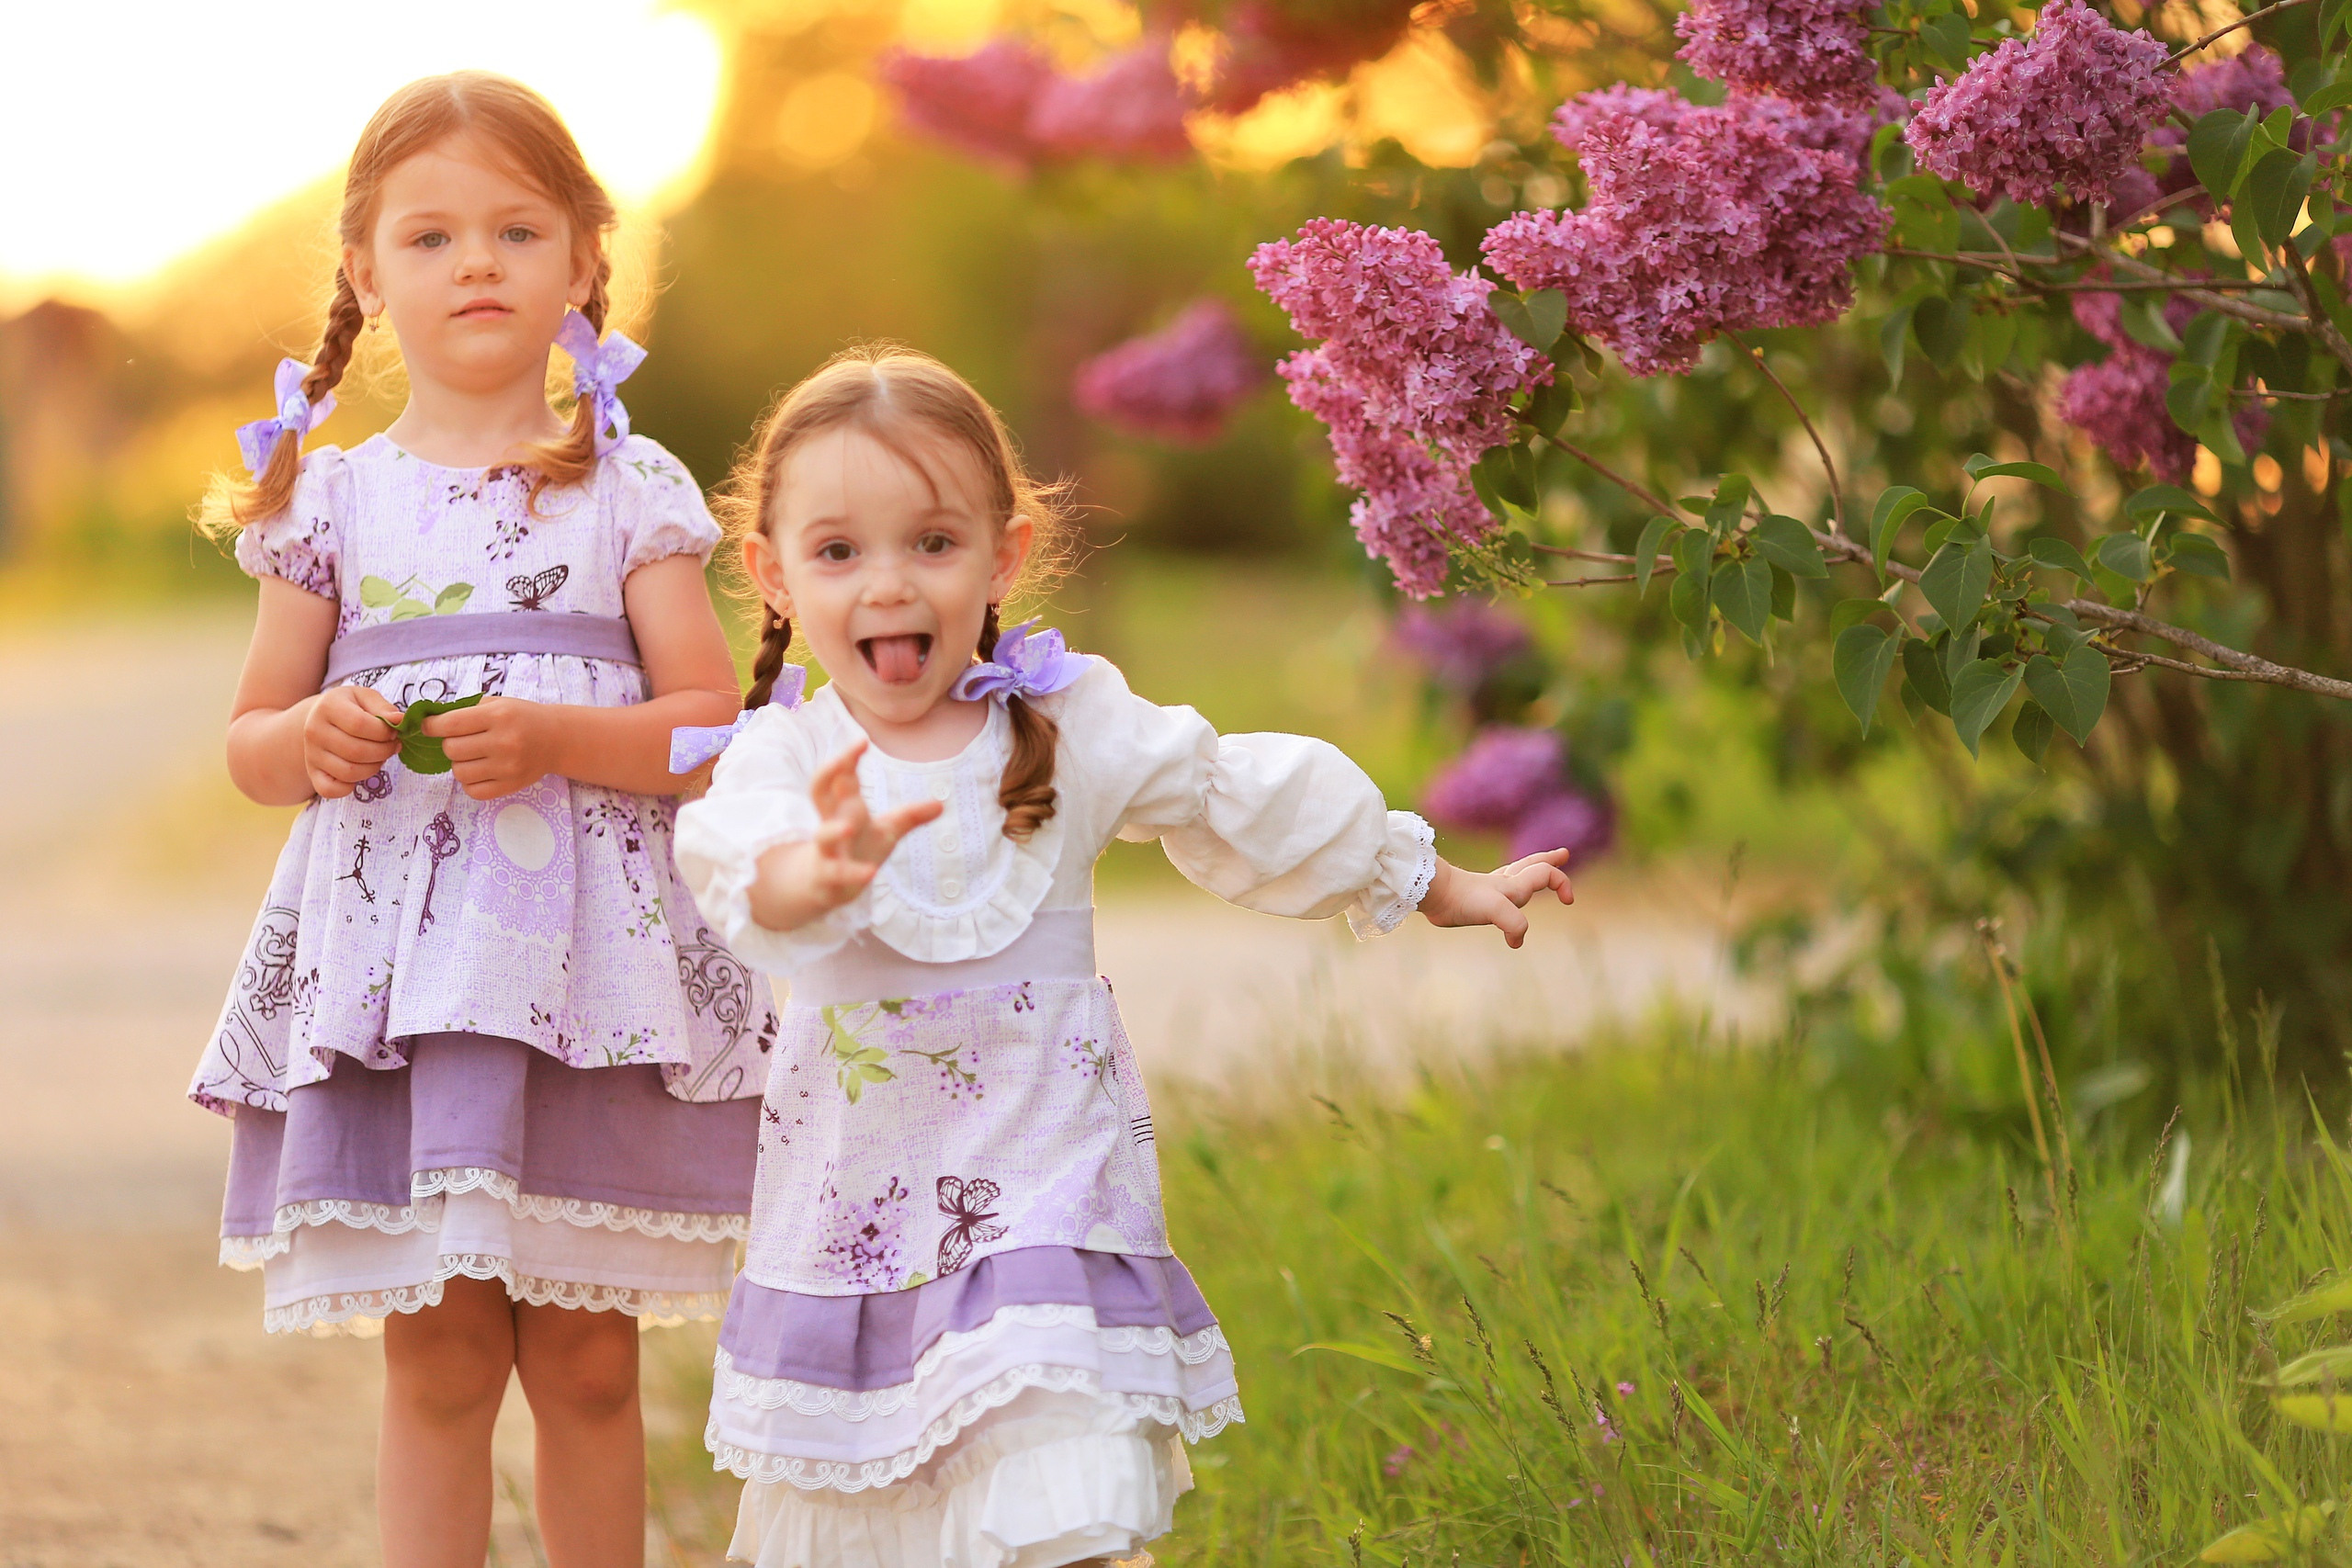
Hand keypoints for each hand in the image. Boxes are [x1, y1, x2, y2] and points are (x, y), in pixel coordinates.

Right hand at [302, 685, 401, 798]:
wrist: (322, 718)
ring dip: (374, 767)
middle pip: (357, 751)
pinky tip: (361, 771)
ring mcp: (311, 754)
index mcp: (328, 706)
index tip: (394, 732)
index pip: (360, 724)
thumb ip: (384, 708)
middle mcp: (314, 731)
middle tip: (392, 746)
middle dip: (384, 751)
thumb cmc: (351, 707)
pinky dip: (350, 787)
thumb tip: (400, 720)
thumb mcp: (366, 698)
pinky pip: (331, 790)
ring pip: (349, 772)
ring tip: (380, 756)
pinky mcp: (313, 773)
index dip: (384, 732)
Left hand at [423, 694, 555, 800]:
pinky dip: (469, 782)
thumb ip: (465, 710)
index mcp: (498, 716)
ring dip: (459, 763)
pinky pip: (472, 790)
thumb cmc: (522, 717)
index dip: (431, 726)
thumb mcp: (497, 704)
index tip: (429, 726)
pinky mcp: (510, 786)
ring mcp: (507, 767)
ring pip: (458, 772)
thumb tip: (428, 721)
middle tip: (462, 740)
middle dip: (450, 744)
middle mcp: (503, 742)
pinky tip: (479, 771)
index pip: (450, 724)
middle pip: (451, 749)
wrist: (556, 738)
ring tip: (472, 756)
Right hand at [747, 740, 943, 931]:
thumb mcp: (887, 831)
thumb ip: (911, 816)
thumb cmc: (858, 849)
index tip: (863, 741)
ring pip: (822, 834)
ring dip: (833, 830)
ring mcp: (826, 848)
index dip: (848, 758)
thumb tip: (940, 804)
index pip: (842, 776)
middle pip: (819, 792)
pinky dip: (853, 871)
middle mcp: (831, 822)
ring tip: (848, 825)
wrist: (828, 886)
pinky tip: (871, 872)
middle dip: (827, 774)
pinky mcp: (826, 875)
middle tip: (841, 761)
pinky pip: (836, 872)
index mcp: (845, 806)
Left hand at [1417, 850, 1573, 948]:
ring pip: (1516, 876)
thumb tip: (1517, 942)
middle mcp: (1504, 884)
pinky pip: (1498, 896)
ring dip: (1530, 872)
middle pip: (1532, 866)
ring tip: (1537, 872)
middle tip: (1563, 854)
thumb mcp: (1496, 910)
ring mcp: (1489, 890)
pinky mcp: (1475, 900)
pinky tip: (1503, 902)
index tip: (1567, 901)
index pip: (1545, 874)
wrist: (1432, 894)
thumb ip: (1513, 922)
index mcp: (1513, 884)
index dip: (1561, 883)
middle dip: (1549, 861)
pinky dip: (1508, 899)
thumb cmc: (1463, 899)